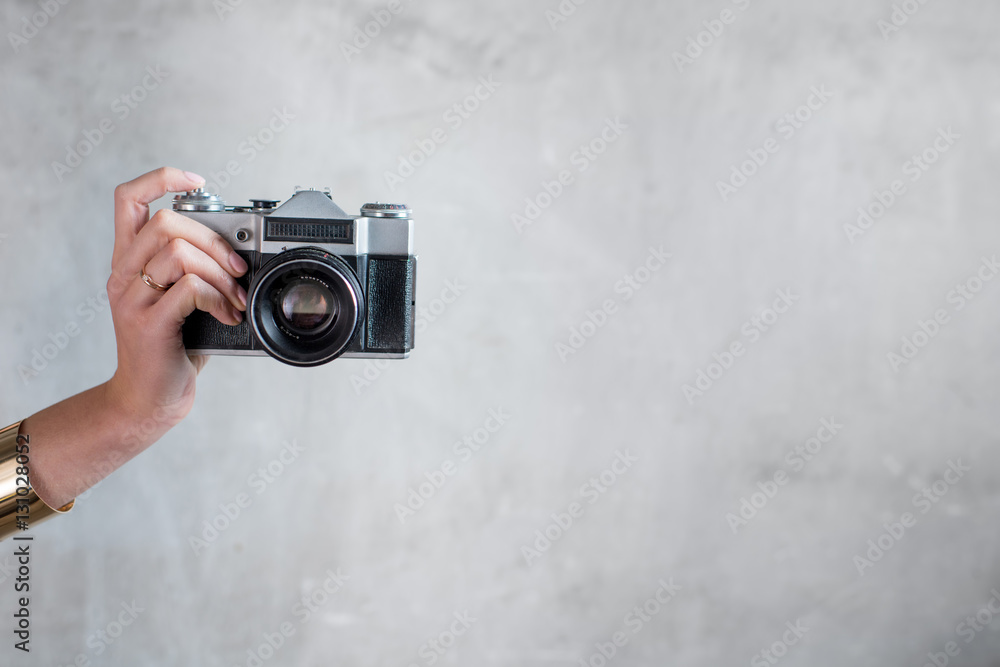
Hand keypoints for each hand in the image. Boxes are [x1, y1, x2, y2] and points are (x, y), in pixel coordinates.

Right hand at [105, 167, 248, 430]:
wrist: (148, 398)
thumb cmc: (171, 346)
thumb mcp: (181, 298)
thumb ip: (195, 268)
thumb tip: (241, 250)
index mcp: (128, 260)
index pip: (127, 198)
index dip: (160, 178)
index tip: (195, 181)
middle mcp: (122, 274)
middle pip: (166, 221)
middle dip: (215, 241)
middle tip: (239, 270)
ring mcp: (131, 298)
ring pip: (178, 252)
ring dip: (222, 273)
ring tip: (236, 298)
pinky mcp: (147, 324)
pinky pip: (189, 288)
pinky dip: (218, 298)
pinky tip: (227, 315)